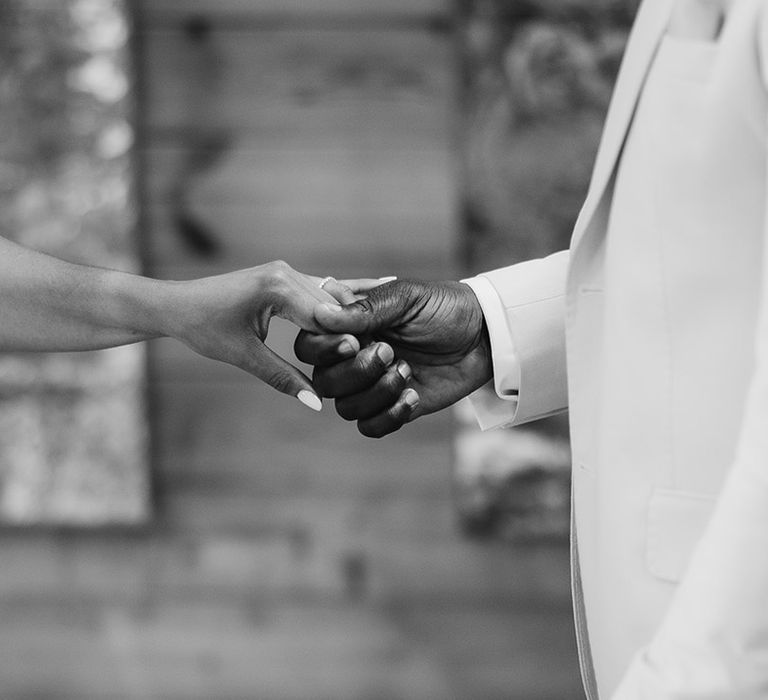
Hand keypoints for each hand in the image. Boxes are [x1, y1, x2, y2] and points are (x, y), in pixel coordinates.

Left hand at [167, 261, 377, 408]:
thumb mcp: (244, 356)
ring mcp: (288, 273)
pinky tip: (378, 290)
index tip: (378, 361)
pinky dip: (342, 301)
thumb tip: (316, 403)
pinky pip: (322, 290)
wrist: (175, 304)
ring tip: (393, 329)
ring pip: (333, 295)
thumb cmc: (203, 329)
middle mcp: (287, 274)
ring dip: (355, 314)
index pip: (327, 317)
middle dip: (360, 328)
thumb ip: (283, 377)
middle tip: (393, 350)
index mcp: (278, 288)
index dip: (352, 341)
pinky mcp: (285, 277)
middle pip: (337, 303)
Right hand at [294, 279, 492, 435]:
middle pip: (324, 381)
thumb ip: (365, 309)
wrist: (485, 335)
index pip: (309, 345)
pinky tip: (413, 396)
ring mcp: (372, 385)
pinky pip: (370, 427)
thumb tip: (320, 314)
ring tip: (406, 372)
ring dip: (375, 393)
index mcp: (350, 327)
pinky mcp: (393, 406)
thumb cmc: (444, 307)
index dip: (324, 349)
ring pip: (345, 408)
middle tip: (390, 353)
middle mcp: (354, 357)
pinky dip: (388, 416)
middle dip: (356, 372)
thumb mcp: (405, 299)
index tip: (354, 341)